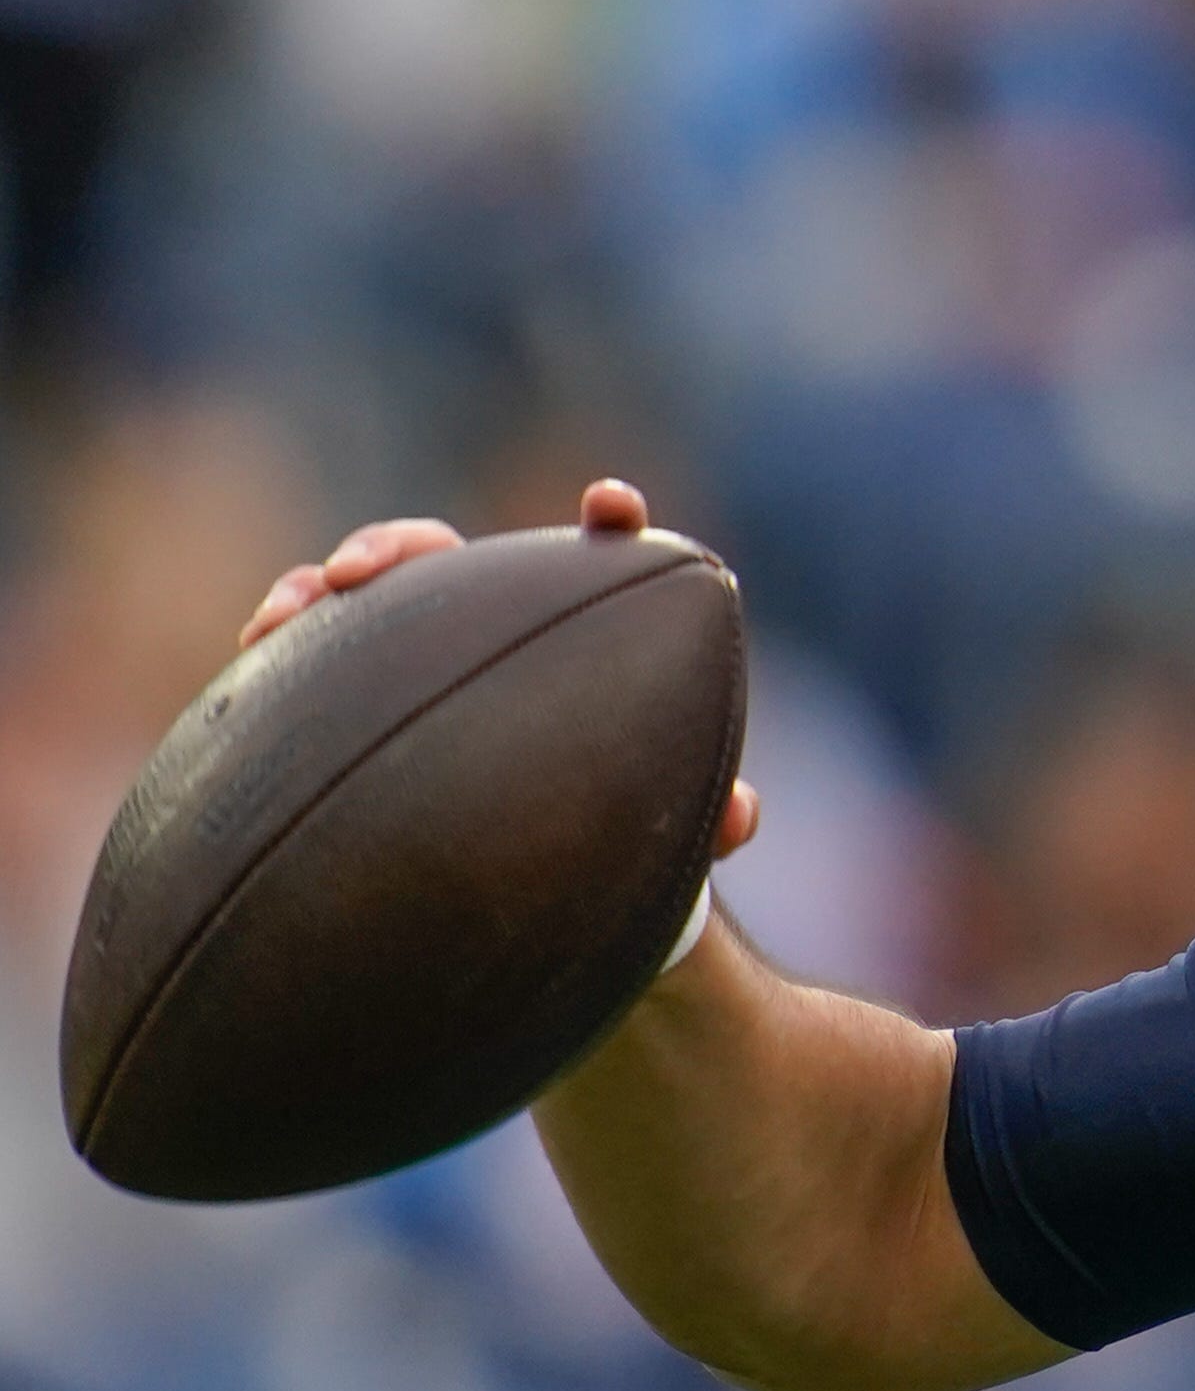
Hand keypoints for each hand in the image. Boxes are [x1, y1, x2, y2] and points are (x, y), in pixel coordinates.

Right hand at [241, 480, 760, 861]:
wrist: (526, 887)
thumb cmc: (606, 838)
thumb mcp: (657, 830)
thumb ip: (705, 820)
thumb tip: (743, 817)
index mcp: (575, 643)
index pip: (600, 565)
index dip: (613, 525)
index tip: (611, 502)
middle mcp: (488, 634)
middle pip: (445, 560)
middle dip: (403, 544)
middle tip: (373, 568)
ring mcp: (413, 658)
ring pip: (367, 599)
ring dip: (324, 581)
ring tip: (293, 608)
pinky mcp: (356, 695)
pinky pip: (314, 652)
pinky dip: (285, 634)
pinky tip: (256, 648)